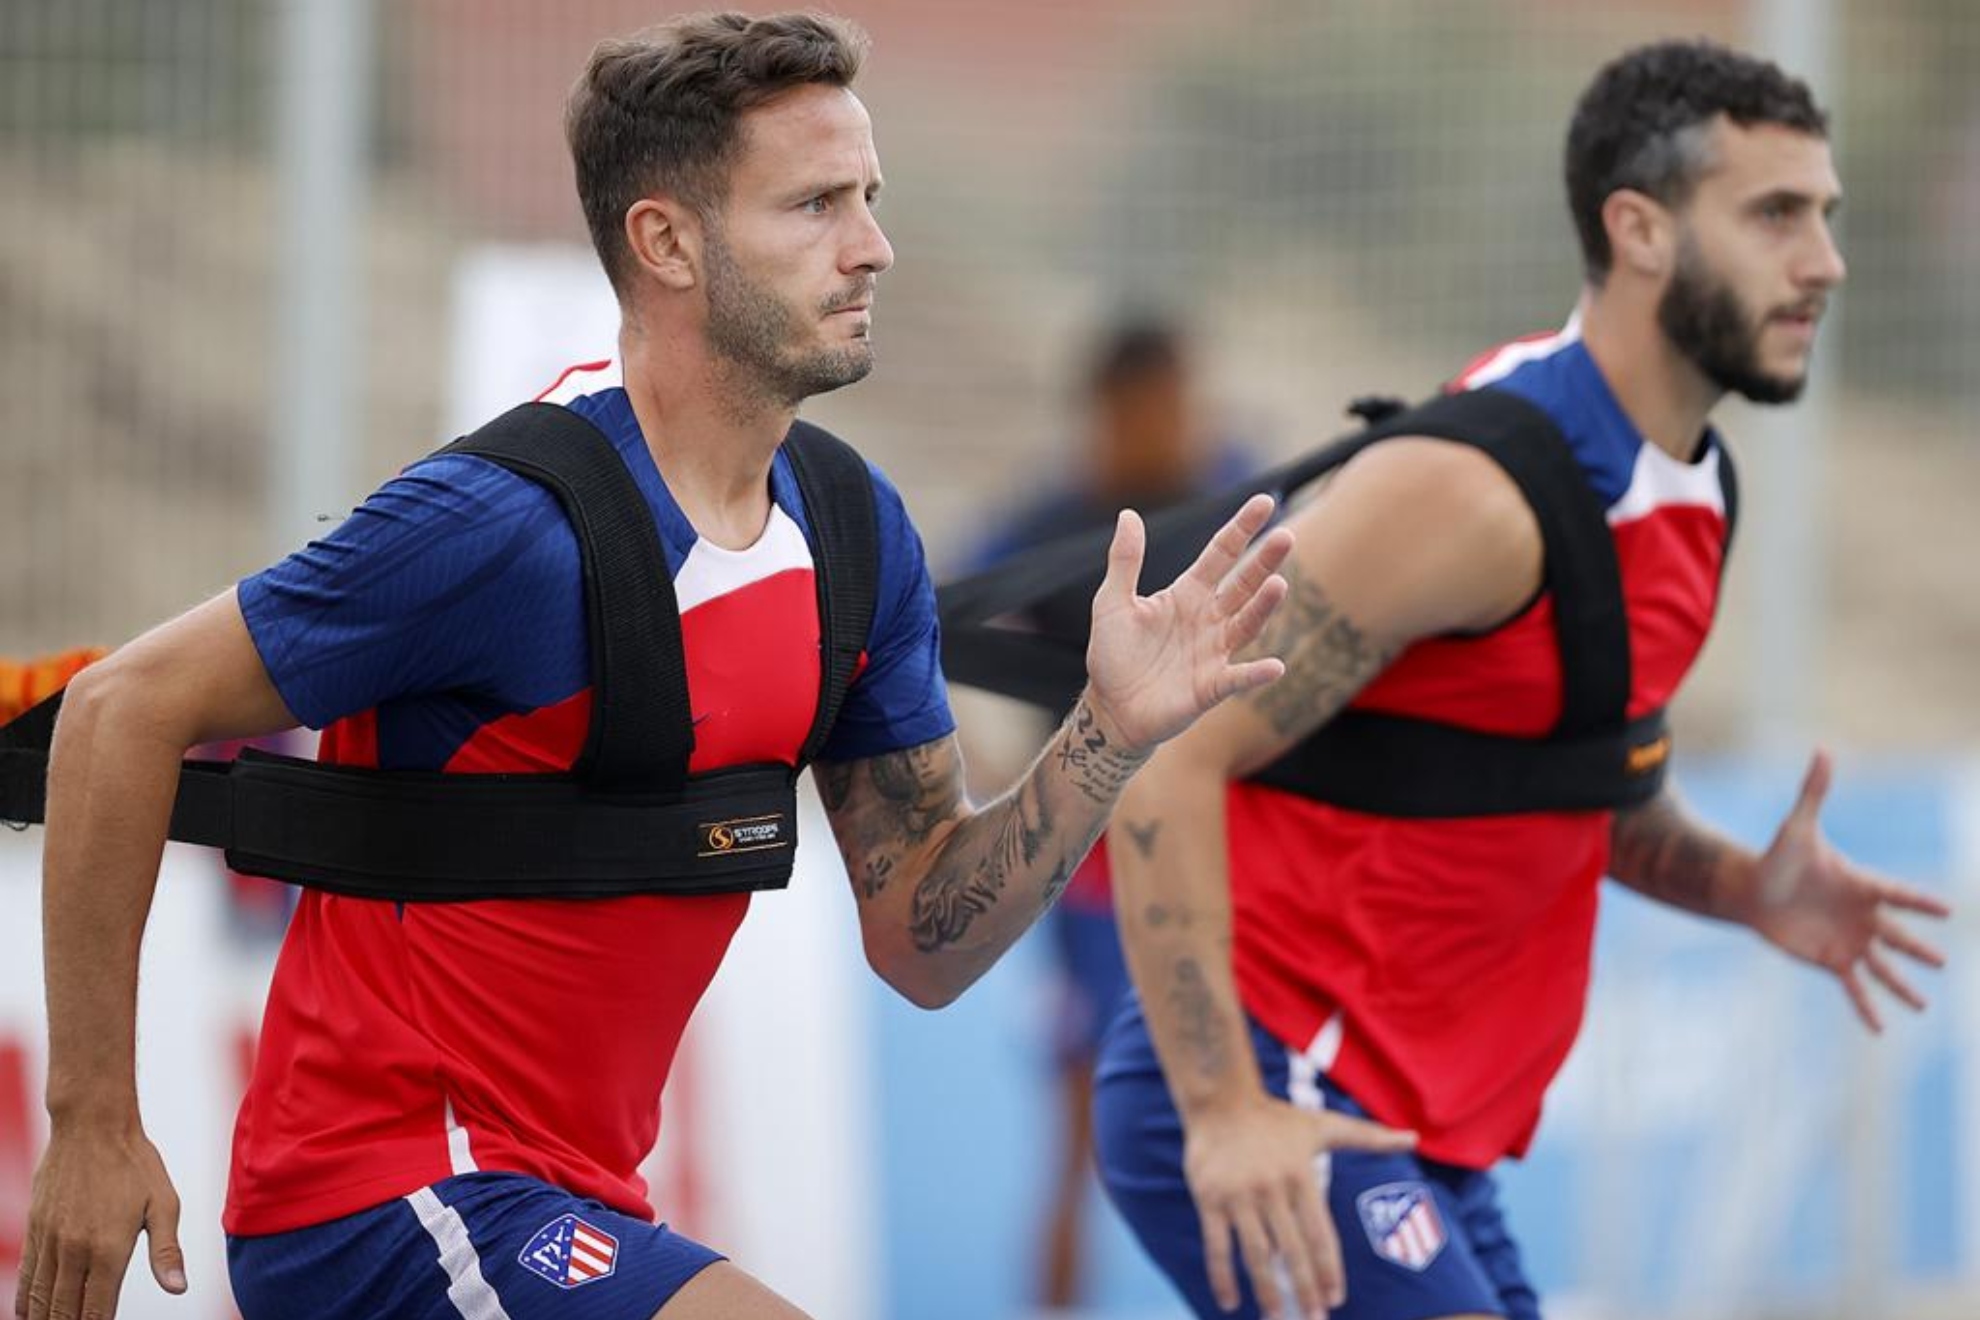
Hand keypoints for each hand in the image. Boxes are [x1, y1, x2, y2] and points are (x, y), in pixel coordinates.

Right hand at [16, 1123, 185, 1319]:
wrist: (92, 1126)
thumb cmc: (136, 1162)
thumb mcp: (165, 1203)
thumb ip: (167, 1251)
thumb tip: (178, 1289)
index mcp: (110, 1249)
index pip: (98, 1310)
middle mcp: (75, 1251)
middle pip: (65, 1310)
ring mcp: (51, 1241)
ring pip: (42, 1298)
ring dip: (47, 1319)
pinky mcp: (36, 1229)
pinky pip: (27, 1275)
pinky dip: (27, 1300)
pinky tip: (31, 1314)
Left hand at [1084, 493, 1293, 752]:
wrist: (1110, 708)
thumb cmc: (1112, 654)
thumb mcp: (1111, 602)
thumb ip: (1125, 561)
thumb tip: (1129, 514)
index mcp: (1187, 594)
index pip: (1221, 553)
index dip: (1242, 528)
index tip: (1265, 502)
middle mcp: (1208, 619)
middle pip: (1243, 583)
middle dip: (1265, 561)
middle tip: (1286, 536)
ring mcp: (1214, 652)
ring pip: (1246, 624)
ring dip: (1264, 606)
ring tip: (1278, 584)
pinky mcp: (1211, 687)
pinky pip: (1238, 678)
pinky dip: (1256, 674)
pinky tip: (1275, 667)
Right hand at [1185, 1093, 1415, 1318]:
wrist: (1219, 1099)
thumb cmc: (1275, 1118)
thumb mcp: (1323, 1126)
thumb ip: (1368, 1138)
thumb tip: (1414, 1138)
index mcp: (1302, 1176)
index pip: (1321, 1234)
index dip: (1329, 1270)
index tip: (1335, 1299)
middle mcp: (1272, 1188)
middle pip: (1292, 1251)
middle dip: (1305, 1290)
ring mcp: (1239, 1195)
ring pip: (1257, 1253)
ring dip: (1267, 1291)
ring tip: (1278, 1318)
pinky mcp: (1209, 1198)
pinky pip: (1217, 1245)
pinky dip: (1222, 1276)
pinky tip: (1230, 1302)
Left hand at [1746, 750, 1950, 1031]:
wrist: (1753, 890)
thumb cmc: (1778, 857)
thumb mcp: (1797, 827)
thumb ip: (1814, 792)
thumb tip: (1824, 749)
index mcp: (1861, 884)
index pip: (1895, 894)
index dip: (1918, 903)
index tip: (1947, 911)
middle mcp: (1862, 916)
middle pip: (1896, 935)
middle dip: (1917, 949)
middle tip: (1943, 962)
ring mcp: (1849, 940)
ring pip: (1882, 967)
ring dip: (1901, 987)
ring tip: (1923, 1005)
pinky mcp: (1830, 960)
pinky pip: (1853, 987)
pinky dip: (1866, 1007)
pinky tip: (1880, 1029)